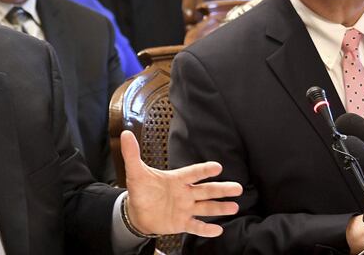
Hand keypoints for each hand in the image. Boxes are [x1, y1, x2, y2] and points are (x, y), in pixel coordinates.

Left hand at [120, 130, 242, 236]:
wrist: (136, 212)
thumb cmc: (140, 190)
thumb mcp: (135, 172)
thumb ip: (132, 154)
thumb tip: (126, 134)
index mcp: (177, 179)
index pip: (193, 173)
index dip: (204, 170)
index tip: (217, 167)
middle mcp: (185, 193)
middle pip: (206, 190)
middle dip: (221, 189)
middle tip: (237, 188)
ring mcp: (185, 208)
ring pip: (206, 207)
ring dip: (220, 207)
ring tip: (235, 206)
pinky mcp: (182, 223)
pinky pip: (196, 226)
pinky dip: (206, 229)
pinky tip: (218, 229)